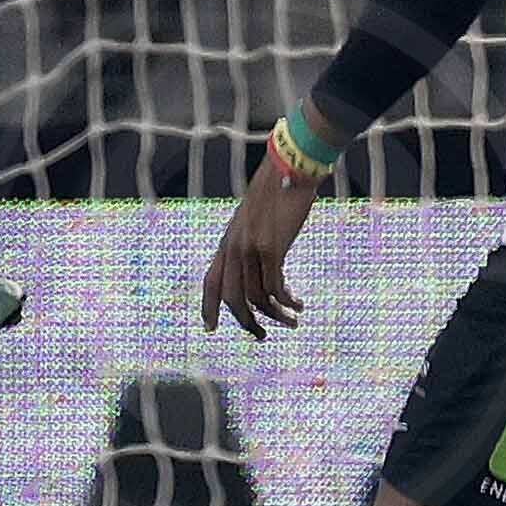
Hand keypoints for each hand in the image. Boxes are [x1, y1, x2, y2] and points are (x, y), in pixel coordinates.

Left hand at [202, 157, 322, 336]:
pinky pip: (275, 287)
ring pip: (256, 297)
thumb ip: (253, 241)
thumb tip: (261, 261)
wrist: (290, 168)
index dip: (208, 306)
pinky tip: (298, 304)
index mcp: (227, 242)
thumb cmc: (278, 192)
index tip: (209, 328)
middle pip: (231, 298)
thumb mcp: (257, 220)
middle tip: (261, 337)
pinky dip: (286, 301)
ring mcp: (250, 248)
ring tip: (292, 321)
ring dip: (275, 315)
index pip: (210, 281)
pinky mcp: (271, 248)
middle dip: (246, 322)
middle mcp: (233, 248)